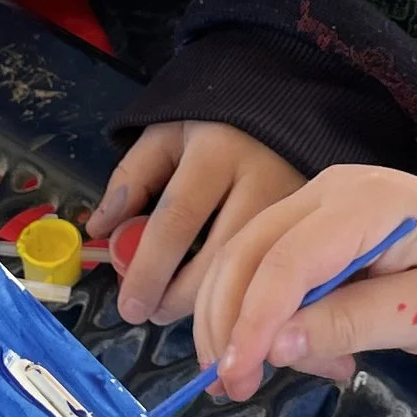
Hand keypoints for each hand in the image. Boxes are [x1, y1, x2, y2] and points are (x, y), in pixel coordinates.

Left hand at [91, 122, 305, 325]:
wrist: (283, 101)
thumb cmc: (214, 123)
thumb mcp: (166, 134)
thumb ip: (133, 178)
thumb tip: (103, 230)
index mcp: (216, 151)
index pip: (176, 221)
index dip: (149, 270)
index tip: (130, 305)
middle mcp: (261, 176)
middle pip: (219, 255)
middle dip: (180, 297)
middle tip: (153, 315)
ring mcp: (295, 200)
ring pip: (253, 270)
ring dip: (216, 305)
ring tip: (184, 315)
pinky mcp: (314, 219)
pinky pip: (278, 267)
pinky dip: (248, 294)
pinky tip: (226, 306)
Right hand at [195, 156, 416, 394]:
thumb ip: (354, 322)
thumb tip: (273, 344)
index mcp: (367, 203)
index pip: (285, 261)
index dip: (250, 321)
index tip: (236, 378)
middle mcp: (332, 189)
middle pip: (248, 253)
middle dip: (230, 324)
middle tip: (239, 390)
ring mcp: (321, 202)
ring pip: (248, 261)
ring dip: (250, 324)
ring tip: (319, 369)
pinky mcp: (318, 225)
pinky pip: (272, 268)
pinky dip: (274, 317)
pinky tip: (317, 351)